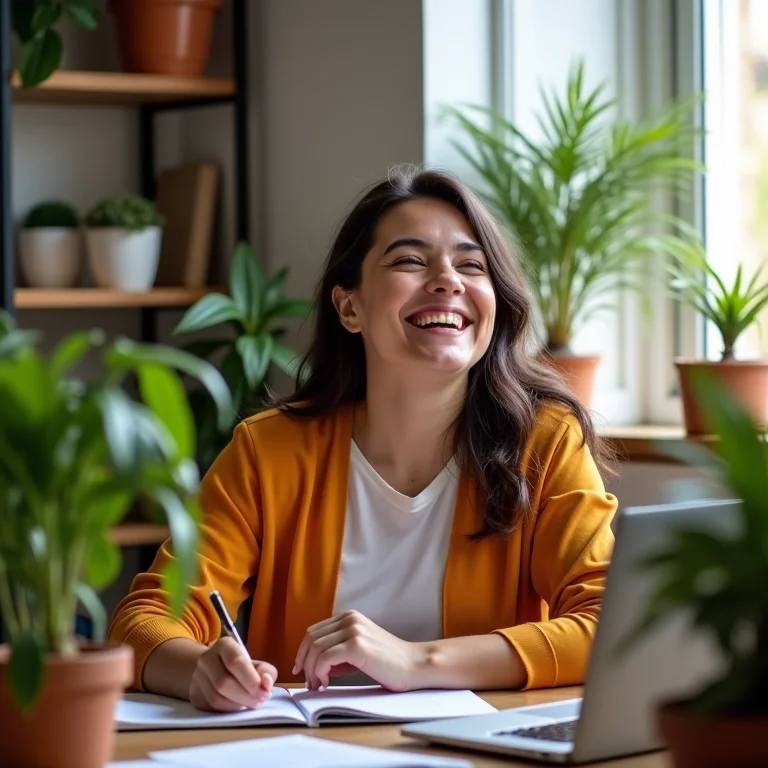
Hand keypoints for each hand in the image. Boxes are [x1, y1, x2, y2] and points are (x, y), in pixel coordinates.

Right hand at [189, 637, 277, 711]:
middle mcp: (206, 658)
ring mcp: (197, 677)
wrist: (214, 670)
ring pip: (216, 697)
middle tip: (260, 701)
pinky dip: (228, 710)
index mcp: (224, 645)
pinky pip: (211, 707)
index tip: (264, 692)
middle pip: (223, 682)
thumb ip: (266, 671)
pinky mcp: (194, 694)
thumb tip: (267, 683)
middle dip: (245, 696)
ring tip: (251, 704)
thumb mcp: (256, 664)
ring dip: (237, 705)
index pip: (235, 661)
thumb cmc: (241, 667)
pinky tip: (237, 706)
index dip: (251, 679)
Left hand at [293, 610, 421, 691]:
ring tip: (318, 686)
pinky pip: (325, 659)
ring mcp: (353, 630)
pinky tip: (326, 684)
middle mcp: (349, 619)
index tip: (301, 669)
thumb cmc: (387, 662)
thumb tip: (311, 666)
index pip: (314, 631)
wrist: (414, 666)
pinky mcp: (356, 646)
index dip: (303, 651)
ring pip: (315, 649)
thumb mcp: (358, 650)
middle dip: (304, 662)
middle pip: (311, 638)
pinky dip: (319, 673)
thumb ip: (336, 652)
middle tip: (309, 682)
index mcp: (349, 617)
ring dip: (311, 671)